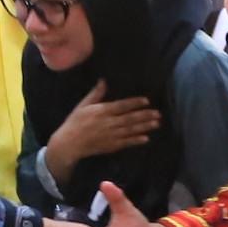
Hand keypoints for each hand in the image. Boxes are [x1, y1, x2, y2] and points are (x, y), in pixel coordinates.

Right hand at [41, 94, 162, 184]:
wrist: (69, 144)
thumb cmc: (75, 122)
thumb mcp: (83, 105)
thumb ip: (96, 94)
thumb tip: (104, 80)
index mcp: (102, 111)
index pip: (122, 106)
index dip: (135, 103)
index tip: (146, 101)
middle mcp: (108, 123)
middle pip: (130, 118)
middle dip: (145, 116)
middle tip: (158, 114)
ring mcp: (110, 136)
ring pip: (130, 130)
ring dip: (144, 127)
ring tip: (156, 124)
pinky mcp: (110, 146)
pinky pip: (126, 143)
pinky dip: (136, 141)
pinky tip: (146, 138)